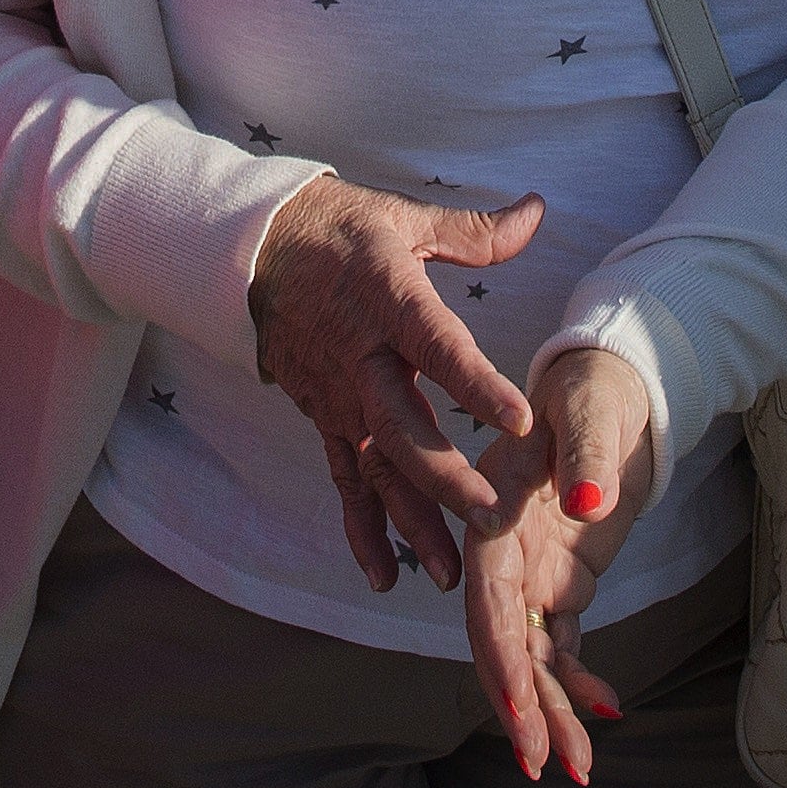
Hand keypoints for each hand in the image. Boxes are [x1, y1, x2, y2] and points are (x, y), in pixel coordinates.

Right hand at [249, 176, 544, 593]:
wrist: (250, 247)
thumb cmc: (338, 230)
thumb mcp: (403, 218)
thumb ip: (474, 232)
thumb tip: (536, 211)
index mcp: (388, 300)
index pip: (438, 346)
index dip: (476, 384)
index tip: (519, 419)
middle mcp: (360, 356)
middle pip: (403, 426)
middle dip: (446, 477)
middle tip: (491, 517)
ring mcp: (337, 394)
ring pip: (376, 466)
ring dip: (412, 521)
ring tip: (450, 572)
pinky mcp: (322, 415)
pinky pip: (343, 477)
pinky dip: (361, 528)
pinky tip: (384, 575)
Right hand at [464, 346, 654, 782]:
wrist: (607, 388)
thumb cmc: (592, 394)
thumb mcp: (589, 414)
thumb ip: (587, 459)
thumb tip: (587, 506)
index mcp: (493, 513)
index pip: (489, 597)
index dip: (500, 656)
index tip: (519, 709)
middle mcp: (502, 551)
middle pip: (503, 641)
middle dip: (522, 705)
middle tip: (543, 763)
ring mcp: (529, 571)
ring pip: (530, 654)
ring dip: (550, 709)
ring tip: (578, 765)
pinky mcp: (558, 582)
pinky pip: (561, 644)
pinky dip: (577, 680)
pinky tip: (603, 710)